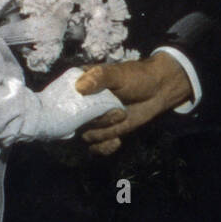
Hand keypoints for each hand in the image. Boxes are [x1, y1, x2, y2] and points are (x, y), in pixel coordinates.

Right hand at [74, 52, 193, 155]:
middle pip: (76, 123)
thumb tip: (79, 87)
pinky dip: (105, 148)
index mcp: (80, 86)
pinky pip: (96, 148)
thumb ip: (99, 77)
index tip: (79, 115)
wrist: (159, 89)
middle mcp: (82, 105)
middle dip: (98, 121)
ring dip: (106, 131)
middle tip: (119, 112)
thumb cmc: (136, 76)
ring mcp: (93, 120)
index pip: (61, 102)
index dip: (63, 112)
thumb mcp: (117, 73)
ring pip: (88, 136)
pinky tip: (117, 141)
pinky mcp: (105, 132)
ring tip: (123, 116)